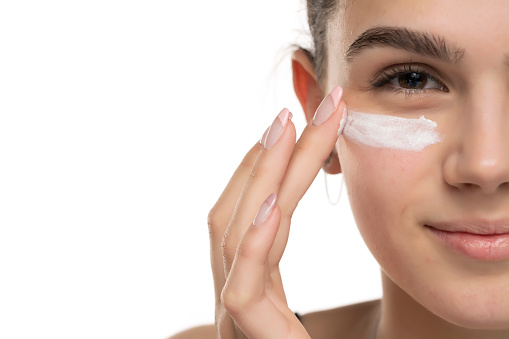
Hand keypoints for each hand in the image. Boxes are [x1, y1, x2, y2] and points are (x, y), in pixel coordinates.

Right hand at [208, 87, 344, 338]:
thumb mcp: (314, 311)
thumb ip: (287, 269)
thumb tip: (292, 214)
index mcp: (254, 286)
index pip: (252, 214)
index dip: (264, 167)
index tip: (292, 125)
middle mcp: (236, 296)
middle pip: (241, 212)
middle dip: (268, 157)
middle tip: (294, 108)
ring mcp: (237, 318)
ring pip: (237, 235)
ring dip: (263, 178)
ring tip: (286, 129)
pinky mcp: (250, 336)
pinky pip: (247, 285)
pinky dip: (257, 240)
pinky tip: (277, 199)